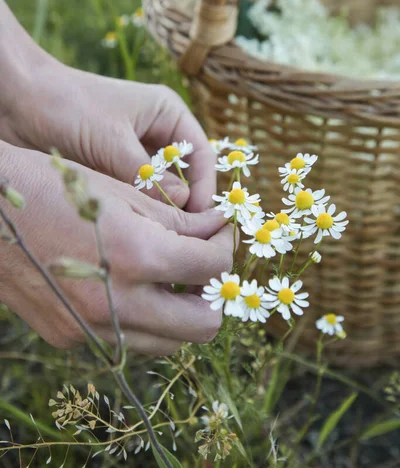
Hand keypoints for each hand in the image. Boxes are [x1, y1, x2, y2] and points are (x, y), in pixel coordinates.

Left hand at [0, 0, 215, 211]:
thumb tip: (183, 204)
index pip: (201, 155)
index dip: (206, 187)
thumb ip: (147, 175)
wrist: (18, 101)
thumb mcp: (111, 141)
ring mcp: (135, 151)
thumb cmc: (68, 106)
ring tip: (159, 232)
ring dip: (159, 206)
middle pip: (185, 174)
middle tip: (182, 234)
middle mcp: (157, 133)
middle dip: (184, 201)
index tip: (201, 218)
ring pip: (160, 187)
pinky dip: (137, 206)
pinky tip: (135, 223)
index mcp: (168, 114)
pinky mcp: (115, 166)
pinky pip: (136, 192)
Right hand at [0, 142, 231, 354]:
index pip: (211, 269)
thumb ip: (179, 221)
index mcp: (135, 257)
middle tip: (203, 264)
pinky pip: (127, 341)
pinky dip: (143, 320)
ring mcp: (90, 329)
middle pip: (202, 327)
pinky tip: (131, 286)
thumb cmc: (53, 187)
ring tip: (169, 276)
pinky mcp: (69, 338)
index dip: (225, 247)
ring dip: (181, 312)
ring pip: (167, 344)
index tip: (219, 233)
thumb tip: (218, 229)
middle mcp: (116, 304)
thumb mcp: (122, 193)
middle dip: (212, 294)